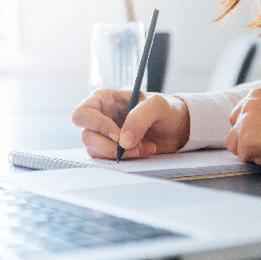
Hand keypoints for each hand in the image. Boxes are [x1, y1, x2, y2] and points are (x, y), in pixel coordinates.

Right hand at [71, 89, 190, 159]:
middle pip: (87, 137)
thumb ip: (141, 117)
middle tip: (134, 146)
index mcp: (104, 99)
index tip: (118, 135)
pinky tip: (145, 151)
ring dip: (122, 154)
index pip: (83, 114)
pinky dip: (128, 160)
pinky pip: (109, 160)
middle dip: (111, 146)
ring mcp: (104, 136)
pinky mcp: (112, 150)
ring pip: (96, 151)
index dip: (97, 126)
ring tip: (145, 147)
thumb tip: (123, 141)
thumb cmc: (166, 109)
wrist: (178, 128)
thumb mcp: (159, 105)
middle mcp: (100, 117)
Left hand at [226, 88, 260, 173]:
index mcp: (256, 96)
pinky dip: (259, 161)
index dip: (253, 131)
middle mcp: (247, 105)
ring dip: (252, 153)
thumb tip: (253, 131)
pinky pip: (245, 159)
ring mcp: (245, 123)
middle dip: (248, 142)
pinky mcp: (247, 141)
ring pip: (236, 147)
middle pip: (233, 132)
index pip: (238, 118)